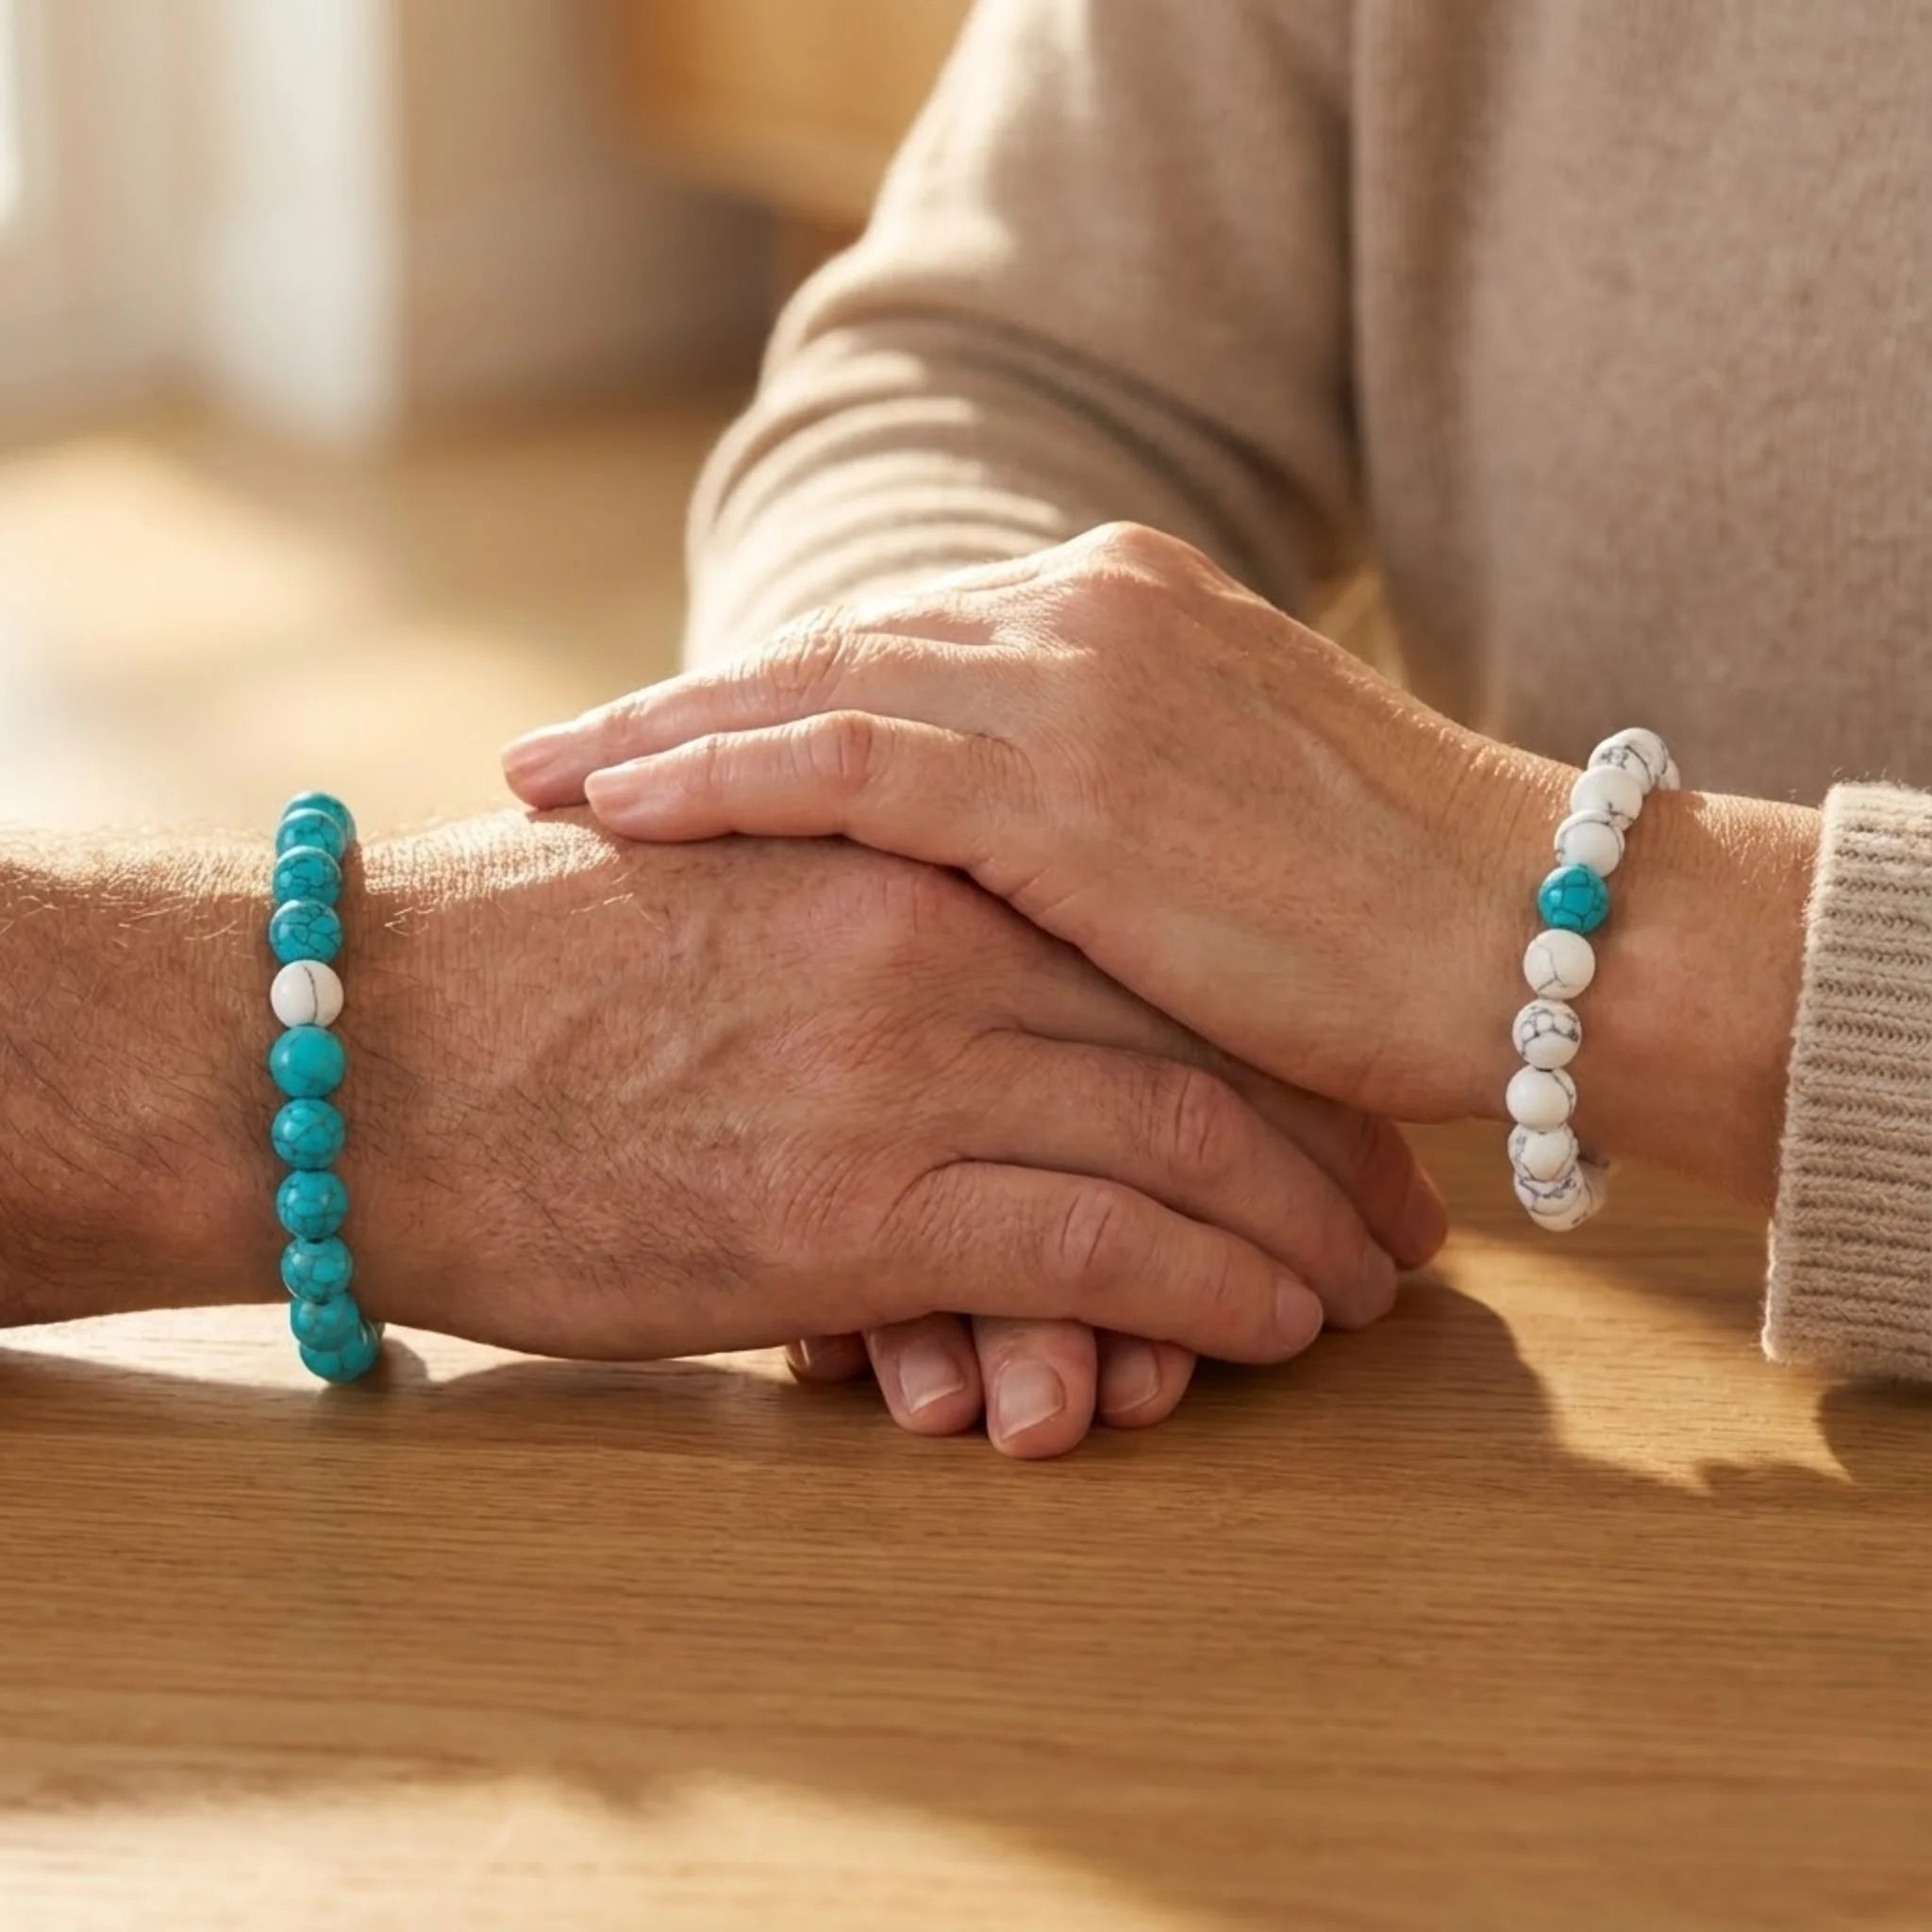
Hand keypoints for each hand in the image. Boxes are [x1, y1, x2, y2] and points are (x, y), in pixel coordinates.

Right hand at [350, 813, 1445, 1453]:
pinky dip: (1217, 1292)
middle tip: (1400, 1201)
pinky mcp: (862, 1207)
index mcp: (902, 851)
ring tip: (1365, 1283)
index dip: (1267, 1015)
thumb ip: (852, 895)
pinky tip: (1274, 1326)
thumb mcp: (714, 888)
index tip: (1338, 1078)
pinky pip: (1109, 1250)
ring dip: (1304, 1226)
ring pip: (1190, 1139)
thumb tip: (949, 942)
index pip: (1149, 929)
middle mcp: (933, 943)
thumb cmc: (521, 981)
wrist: (357, 1054)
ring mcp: (907, 1070)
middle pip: (1203, 1030)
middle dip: (1325, 1131)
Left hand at [503, 524, 1563, 1125]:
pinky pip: (845, 762)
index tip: (660, 756)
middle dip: (675, 711)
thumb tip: (1000, 884)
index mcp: (1122, 610)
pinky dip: (719, 781)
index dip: (766, 706)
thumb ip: (1104, 817)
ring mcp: (1074, 683)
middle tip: (548, 760)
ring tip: (539, 788)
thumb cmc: (1396, 931)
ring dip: (658, 742)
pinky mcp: (1068, 780)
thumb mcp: (1227, 834)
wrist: (1536, 940)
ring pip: (810, 689)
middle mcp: (1086, 612)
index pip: (899, 651)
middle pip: (829, 652)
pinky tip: (616, 815)